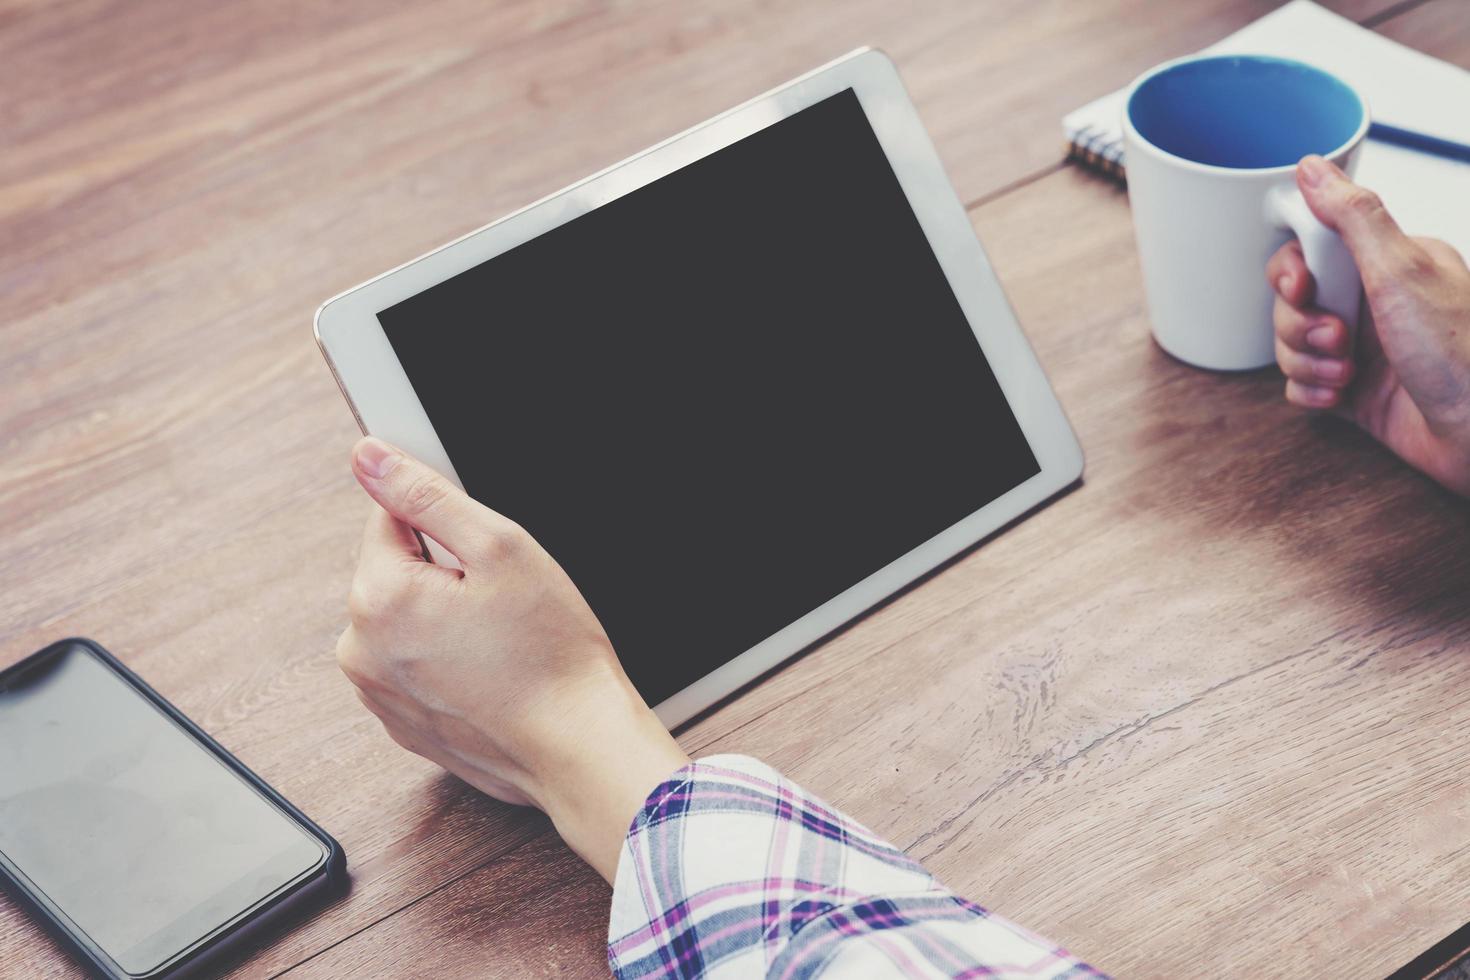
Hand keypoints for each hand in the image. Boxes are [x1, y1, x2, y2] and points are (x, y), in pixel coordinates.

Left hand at [335, 437, 688, 881]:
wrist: (576, 747)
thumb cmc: (550, 654)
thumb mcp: (499, 548)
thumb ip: (425, 495)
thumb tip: (369, 457)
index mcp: (378, 598)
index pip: (390, 517)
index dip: (445, 523)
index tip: (484, 550)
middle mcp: (361, 650)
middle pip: (396, 570)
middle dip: (445, 573)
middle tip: (502, 600)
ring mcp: (378, 693)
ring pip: (407, 619)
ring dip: (445, 617)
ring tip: (500, 640)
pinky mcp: (401, 722)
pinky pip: (416, 665)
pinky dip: (447, 660)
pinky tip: (492, 670)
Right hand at [1267, 154, 1469, 496]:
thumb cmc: (1461, 352)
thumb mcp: (1401, 270)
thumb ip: (1353, 216)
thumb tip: (1313, 168)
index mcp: (1388, 263)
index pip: (1310, 249)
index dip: (1292, 270)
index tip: (1303, 286)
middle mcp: (1372, 302)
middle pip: (1291, 301)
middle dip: (1301, 325)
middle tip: (1339, 336)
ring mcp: (1362, 348)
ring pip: (1290, 345)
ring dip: (1307, 362)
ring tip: (1347, 373)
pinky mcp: (1352, 392)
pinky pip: (1300, 386)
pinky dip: (1311, 392)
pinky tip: (1339, 396)